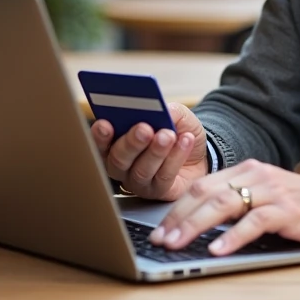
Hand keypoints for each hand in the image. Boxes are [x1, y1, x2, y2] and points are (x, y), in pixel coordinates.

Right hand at [91, 102, 207, 200]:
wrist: (199, 154)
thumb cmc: (179, 132)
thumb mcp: (174, 114)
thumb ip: (164, 110)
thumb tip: (157, 108)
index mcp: (117, 143)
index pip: (101, 142)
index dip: (100, 135)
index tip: (105, 124)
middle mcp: (123, 166)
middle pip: (118, 159)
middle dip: (131, 142)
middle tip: (144, 129)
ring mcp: (139, 182)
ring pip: (141, 171)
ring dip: (155, 151)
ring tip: (168, 135)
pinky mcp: (158, 192)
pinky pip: (164, 177)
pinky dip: (176, 156)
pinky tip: (185, 141)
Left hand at [149, 159, 299, 255]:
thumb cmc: (299, 205)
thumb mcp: (263, 197)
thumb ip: (235, 202)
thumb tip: (195, 224)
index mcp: (245, 169)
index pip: (201, 185)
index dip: (177, 208)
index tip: (158, 230)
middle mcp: (256, 175)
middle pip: (207, 193)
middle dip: (179, 218)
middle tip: (160, 240)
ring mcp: (272, 191)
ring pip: (224, 204)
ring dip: (196, 226)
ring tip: (179, 244)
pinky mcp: (288, 210)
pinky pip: (254, 221)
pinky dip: (234, 236)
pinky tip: (218, 250)